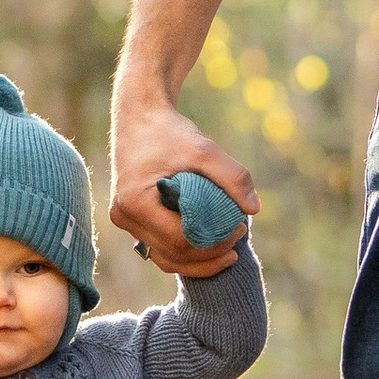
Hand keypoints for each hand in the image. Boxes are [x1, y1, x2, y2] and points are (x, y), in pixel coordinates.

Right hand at [108, 93, 255, 275]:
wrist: (139, 116)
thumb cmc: (168, 131)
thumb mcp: (203, 149)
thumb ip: (232, 177)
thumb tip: (254, 208)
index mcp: (135, 202)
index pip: (178, 240)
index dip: (213, 242)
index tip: (239, 227)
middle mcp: (124, 216)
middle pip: (172, 256)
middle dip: (209, 256)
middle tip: (238, 240)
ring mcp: (126, 220)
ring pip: (164, 258)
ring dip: (197, 262)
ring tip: (228, 253)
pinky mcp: (133, 219)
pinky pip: (160, 247)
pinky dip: (185, 251)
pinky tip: (210, 244)